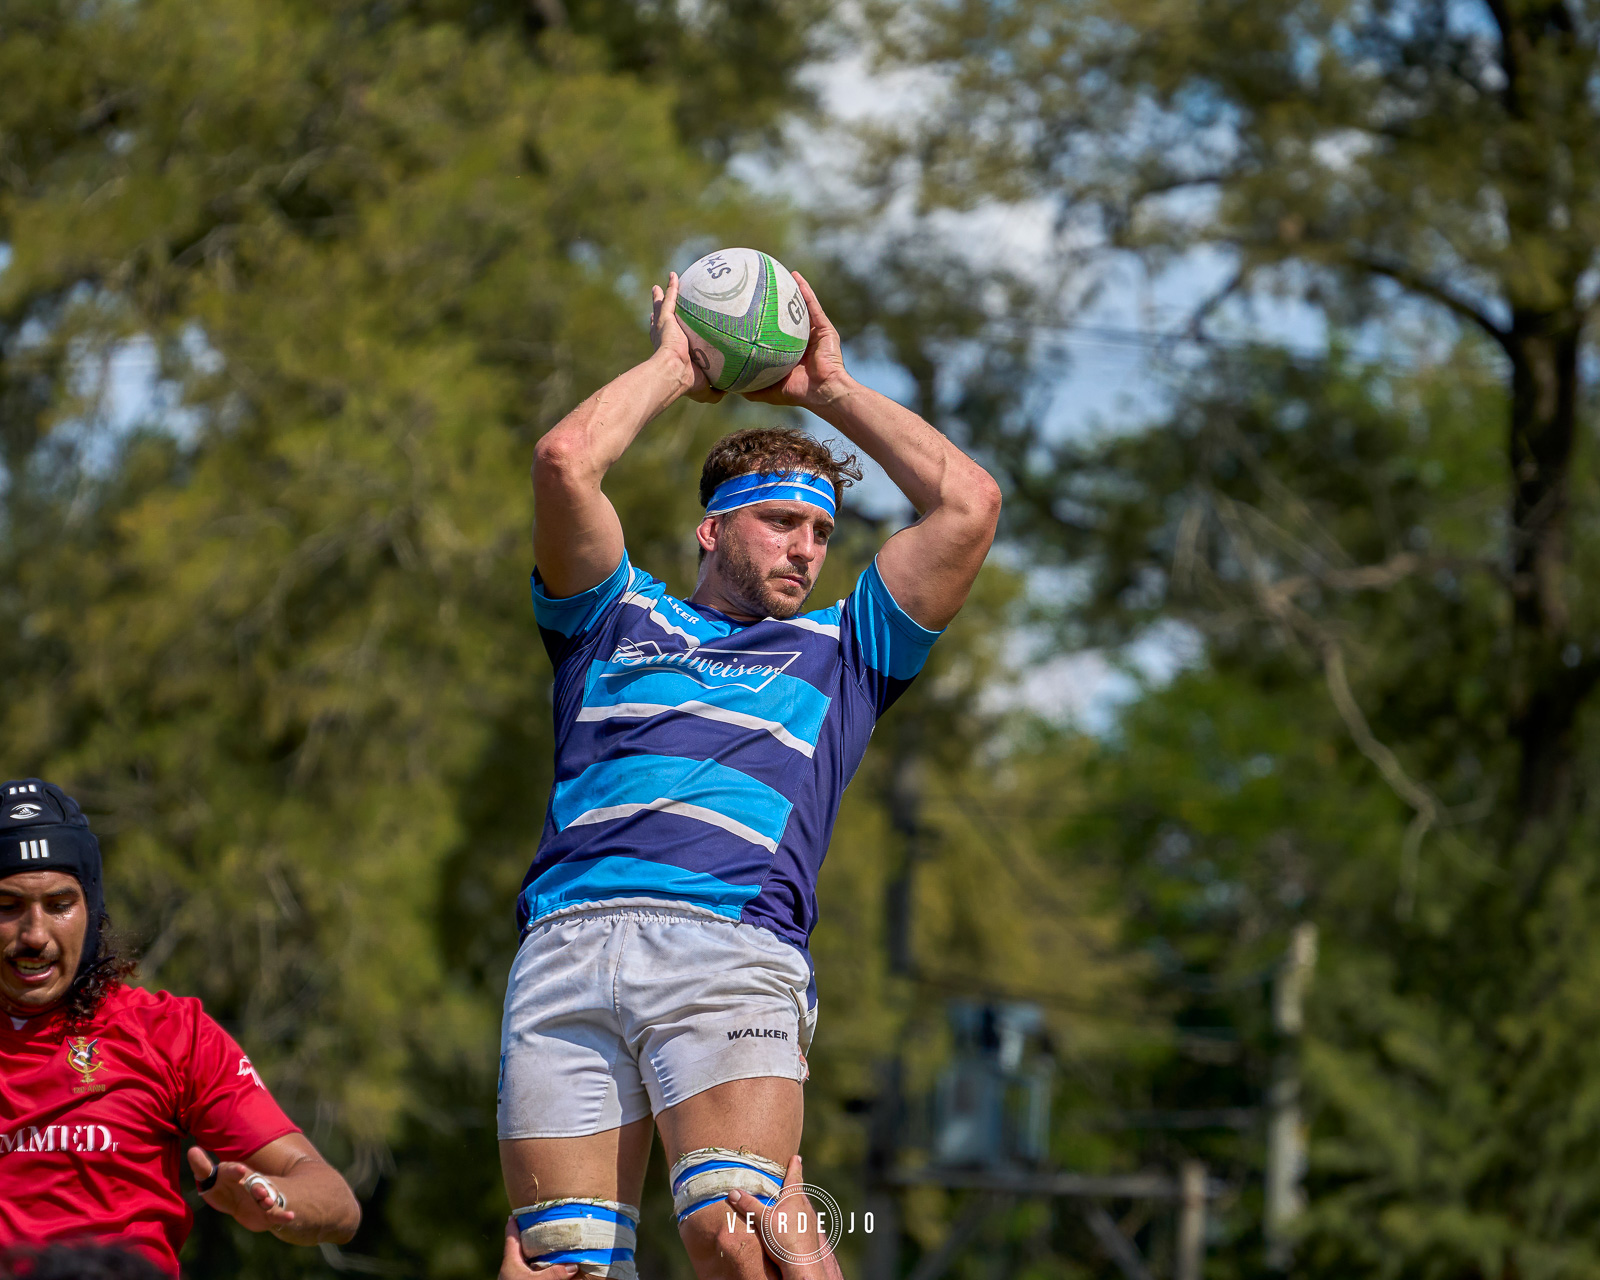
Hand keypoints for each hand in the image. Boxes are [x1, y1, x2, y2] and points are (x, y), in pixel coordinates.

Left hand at [187, 1146, 294, 1235]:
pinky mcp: (268, 1212)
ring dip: (268, 1199)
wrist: (247, 1202)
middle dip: (258, 1186)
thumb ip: (202, 1167)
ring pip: (267, 1197)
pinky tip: (291, 1216)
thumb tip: (192, 1150)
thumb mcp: (212, 1180)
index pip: (234, 1172)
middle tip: (259, 1191)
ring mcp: (261, 1198)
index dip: (236, 1171)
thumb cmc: (226, 1189)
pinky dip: (284, 1215)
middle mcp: (251, 1184)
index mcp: (236, 1175)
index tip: (239, 1170)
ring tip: (268, 1202)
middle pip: (256, 1184)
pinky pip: (277, 1213)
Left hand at [498, 1215, 579, 1279]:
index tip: (515, 1213)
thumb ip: (554, 1273)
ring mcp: (517, 1279)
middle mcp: (512, 1270)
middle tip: (543, 1226)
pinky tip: (554, 1269)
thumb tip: (574, 1265)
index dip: (513, 1224)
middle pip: (520, 1249)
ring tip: (553, 1246)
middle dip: (531, 1239)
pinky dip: (542, 1269)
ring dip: (538, 1256)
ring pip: (527, 1263)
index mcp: (510, 1263)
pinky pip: (533, 1274)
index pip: (511, 1238)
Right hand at [651, 272, 723, 404]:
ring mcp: (665, 327)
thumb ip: (715, 391)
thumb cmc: (688, 382)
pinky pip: (670, 298)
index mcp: (673, 352)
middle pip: (662, 322)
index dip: (670, 335)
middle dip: (660, 314)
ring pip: (663, 307)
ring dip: (662, 296)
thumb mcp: (705, 390)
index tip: (671, 328)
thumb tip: (728, 391)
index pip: (670, 341)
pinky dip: (672, 287)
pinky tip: (674, 276)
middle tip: (660, 304)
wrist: (674, 372)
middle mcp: (666, 338)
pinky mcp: (666, 319)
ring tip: (659, 287)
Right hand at [725, 1156, 845, 1279]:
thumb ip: (748, 1205)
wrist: (803, 1266)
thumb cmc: (784, 1240)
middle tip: (788, 1179)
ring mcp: (810, 1221)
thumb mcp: (762, 1220)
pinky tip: (791, 1227)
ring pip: (802, 1207)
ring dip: (795, 1204)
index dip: (794, 1165)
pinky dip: (797, 1219)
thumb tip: (733, 1192)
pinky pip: (804, 1221)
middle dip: (793, 1186)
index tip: (797, 1157)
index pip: (794, 1176)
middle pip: (799, 1191)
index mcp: (794, 1198)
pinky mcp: (812, 1235)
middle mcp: (805, 1207)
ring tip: (787, 1204)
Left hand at [743, 274, 851, 412]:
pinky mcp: (825, 329)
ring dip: (793, 289)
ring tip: (779, 273)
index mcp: (791, 353)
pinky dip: (806, 290)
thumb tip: (725, 386)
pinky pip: (813, 306)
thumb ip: (751, 387)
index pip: (776, 334)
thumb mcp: (768, 391)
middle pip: (788, 316)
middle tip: (761, 287)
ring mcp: (815, 334)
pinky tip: (796, 277)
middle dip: (777, 302)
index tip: (749, 310)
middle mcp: (803, 341)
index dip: (764, 322)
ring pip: (802, 307)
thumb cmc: (798, 393)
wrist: (823, 392)